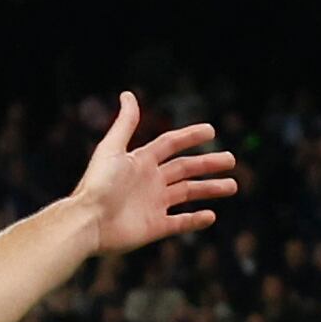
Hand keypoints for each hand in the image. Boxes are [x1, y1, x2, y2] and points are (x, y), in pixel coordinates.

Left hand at [72, 94, 238, 257]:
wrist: (88, 221)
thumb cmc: (98, 184)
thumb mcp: (111, 149)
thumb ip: (125, 123)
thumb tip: (128, 94)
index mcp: (141, 161)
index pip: (171, 145)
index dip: (190, 136)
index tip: (211, 130)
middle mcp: (150, 181)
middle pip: (185, 169)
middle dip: (209, 164)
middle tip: (231, 160)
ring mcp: (154, 204)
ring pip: (188, 194)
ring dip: (210, 189)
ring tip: (232, 185)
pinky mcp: (155, 227)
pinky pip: (180, 222)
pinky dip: (196, 220)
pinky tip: (212, 215)